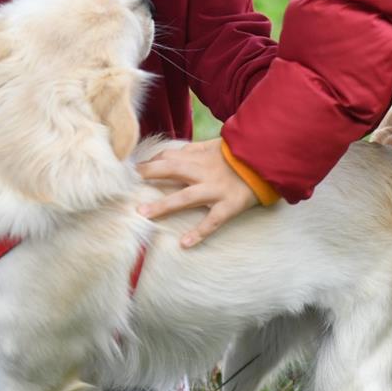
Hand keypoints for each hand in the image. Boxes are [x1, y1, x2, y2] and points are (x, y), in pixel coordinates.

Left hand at [136, 139, 258, 247]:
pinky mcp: (229, 205)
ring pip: (185, 197)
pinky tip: (184, 244)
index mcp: (198, 157)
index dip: (148, 163)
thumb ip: (192, 150)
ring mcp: (215, 190)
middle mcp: (203, 172)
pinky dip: (199, 232)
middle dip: (147, 175)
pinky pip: (212, 221)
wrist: (268, 160)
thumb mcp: (214, 146)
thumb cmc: (239, 154)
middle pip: (169, 171)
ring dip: (163, 206)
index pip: (167, 157)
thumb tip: (170, 153)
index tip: (130, 170)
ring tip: (143, 214)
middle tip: (123, 184)